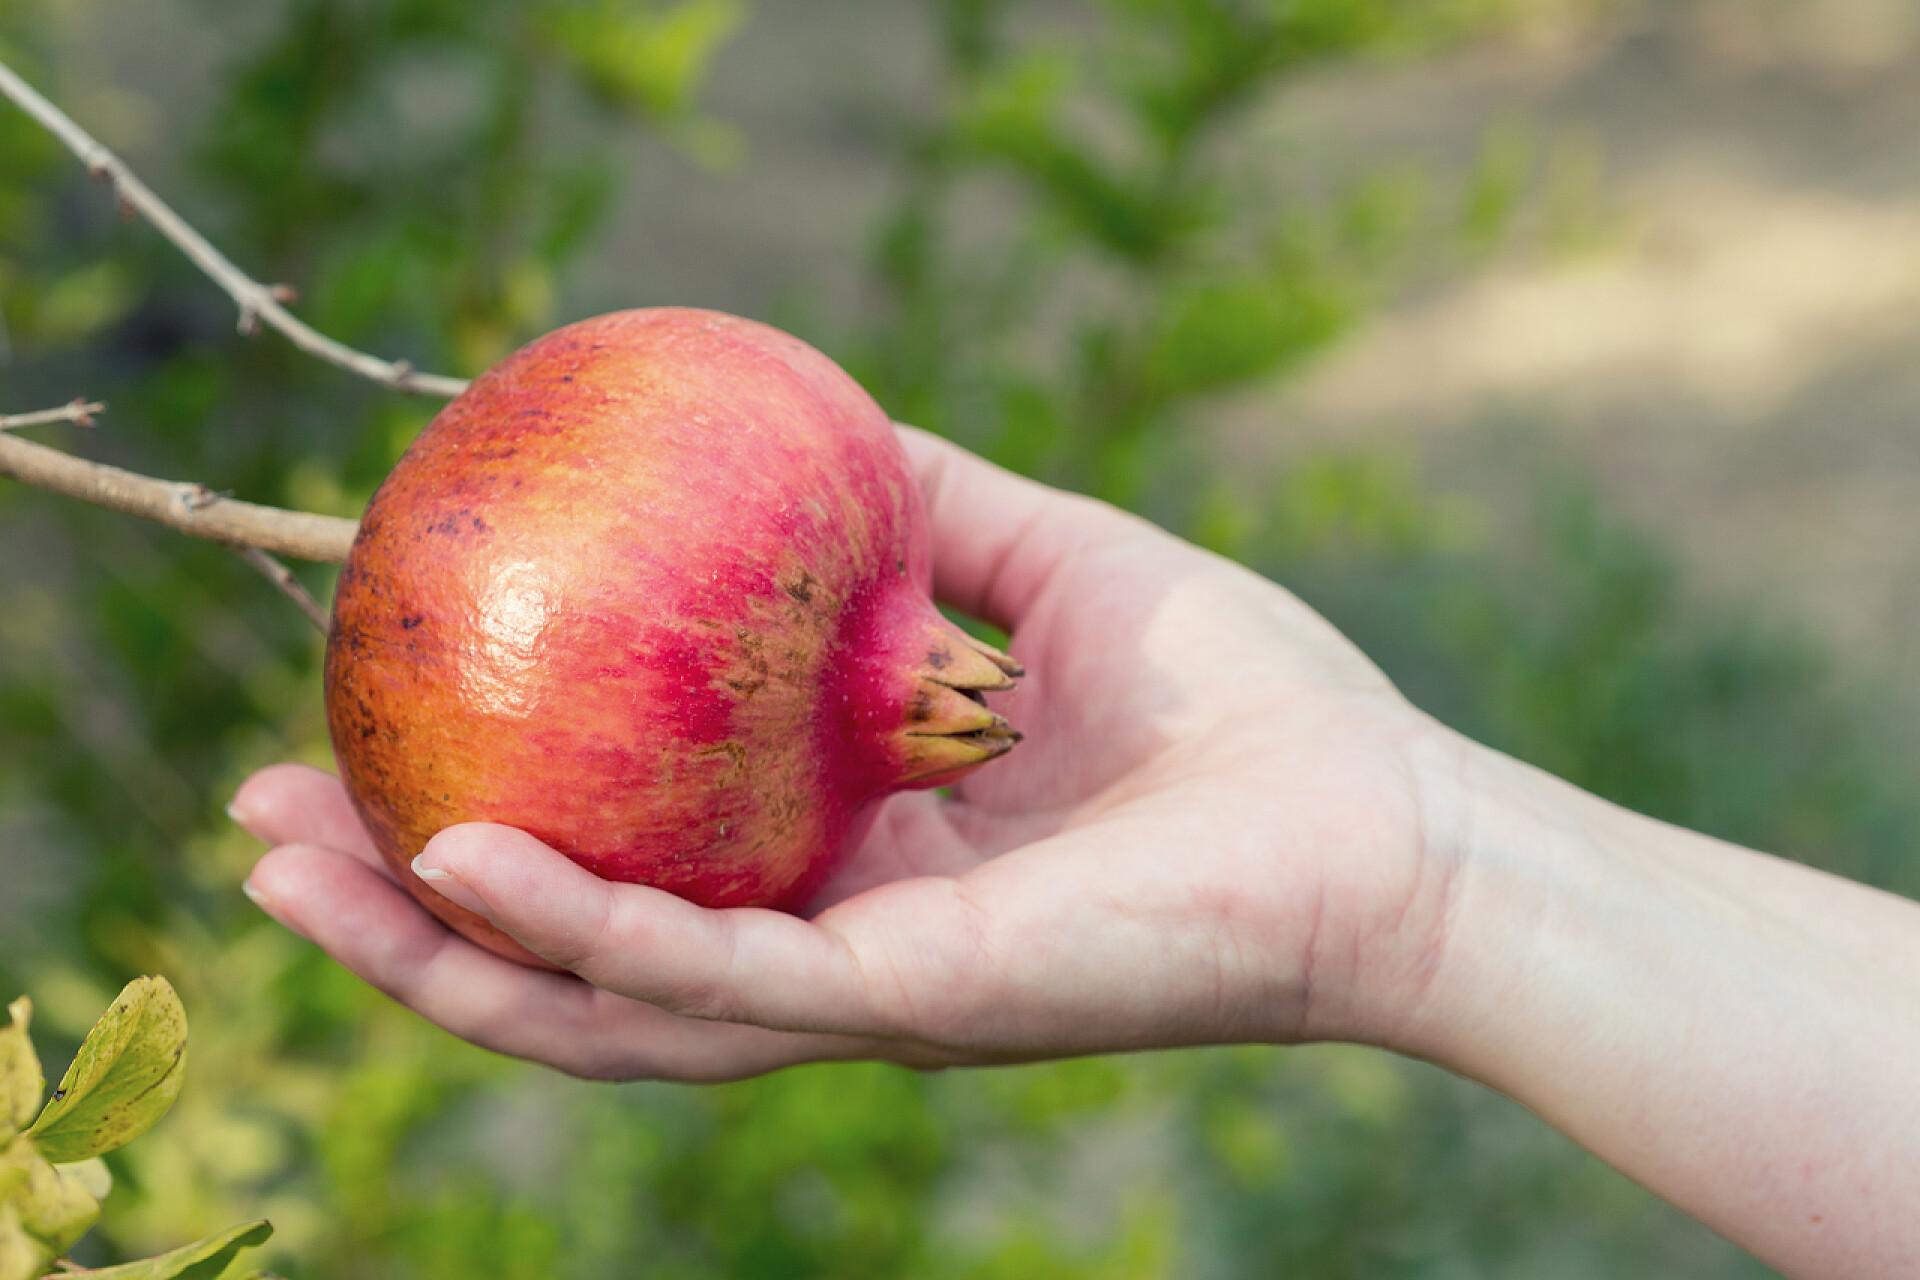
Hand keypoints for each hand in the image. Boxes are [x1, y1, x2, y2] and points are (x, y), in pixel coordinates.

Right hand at [234, 429, 1461, 1080]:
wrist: (1390, 827)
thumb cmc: (1249, 708)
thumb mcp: (1058, 571)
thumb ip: (936, 519)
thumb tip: (827, 430)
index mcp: (861, 858)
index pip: (648, 856)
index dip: (508, 806)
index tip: (395, 721)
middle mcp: (836, 944)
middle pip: (587, 952)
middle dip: (415, 907)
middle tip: (272, 822)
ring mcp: (863, 993)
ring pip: (608, 1007)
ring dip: (438, 955)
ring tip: (290, 869)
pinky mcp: (909, 1007)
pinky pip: (711, 986)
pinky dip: (581, 938)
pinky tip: (460, 875)